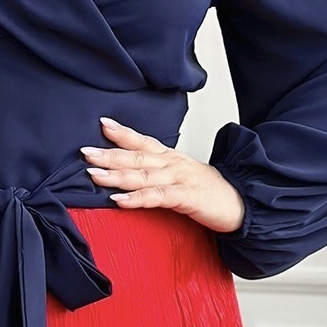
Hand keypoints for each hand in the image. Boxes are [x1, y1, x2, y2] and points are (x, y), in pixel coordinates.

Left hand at [81, 117, 244, 233]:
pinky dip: (136, 199)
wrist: (242, 203)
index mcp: (170, 158)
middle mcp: (172, 164)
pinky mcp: (186, 198)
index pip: (143, 141)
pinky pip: (157, 197)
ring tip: (93, 174)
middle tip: (84, 152)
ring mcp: (179, 179)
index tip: (101, 124)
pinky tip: (119, 201)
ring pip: (142, 175)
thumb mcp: (180, 177)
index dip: (122, 133)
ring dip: (116, 175)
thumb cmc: (209, 191)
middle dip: (109, 153)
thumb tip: (130, 174)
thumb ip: (156, 174)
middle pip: (136, 156)